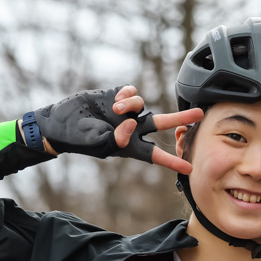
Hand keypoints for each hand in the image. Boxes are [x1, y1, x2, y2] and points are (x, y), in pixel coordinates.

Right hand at [34, 86, 201, 173]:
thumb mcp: (96, 143)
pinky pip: (132, 92)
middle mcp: (132, 129)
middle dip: (181, 117)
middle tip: (200, 114)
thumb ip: (116, 137)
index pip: (155, 155)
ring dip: (132, 106)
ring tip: (116, 109)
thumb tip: (133, 123)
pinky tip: (115, 100)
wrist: (59, 122)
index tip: (190, 168)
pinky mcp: (117, 97)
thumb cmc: (76, 138)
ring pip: (142, 105)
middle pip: (162, 124)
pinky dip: (127, 95)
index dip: (172, 161)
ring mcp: (126, 112)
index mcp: (129, 146)